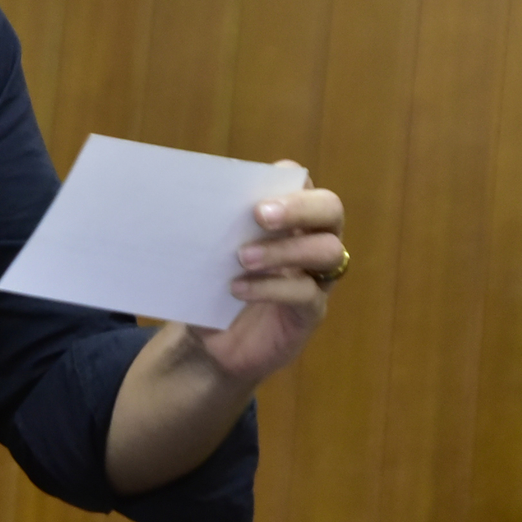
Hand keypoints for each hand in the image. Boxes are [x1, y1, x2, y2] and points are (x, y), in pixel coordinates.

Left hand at [192, 161, 344, 384]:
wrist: (208, 342)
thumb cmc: (210, 284)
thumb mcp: (207, 250)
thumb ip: (212, 224)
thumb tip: (191, 197)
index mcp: (286, 216)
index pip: (301, 182)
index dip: (286, 179)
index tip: (255, 189)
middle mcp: (310, 239)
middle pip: (330, 210)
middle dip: (300, 208)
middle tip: (260, 215)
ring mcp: (315, 277)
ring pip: (328, 251)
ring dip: (284, 250)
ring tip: (242, 257)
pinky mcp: (311, 312)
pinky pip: (306, 294)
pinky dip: (271, 288)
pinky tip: (238, 289)